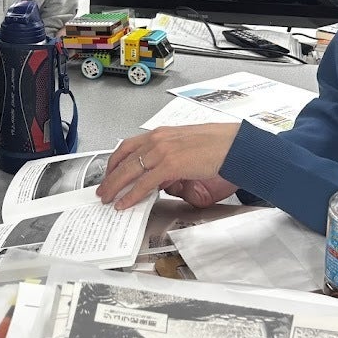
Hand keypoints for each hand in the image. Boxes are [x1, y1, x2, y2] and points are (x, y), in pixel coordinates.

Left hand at [96, 124, 240, 210]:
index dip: (115, 161)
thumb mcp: (186, 149)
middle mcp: (158, 139)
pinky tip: (125, 203)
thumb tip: (161, 182)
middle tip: (102, 189)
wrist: (235, 145)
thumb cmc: (217, 145)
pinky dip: (131, 194)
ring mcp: (162, 151)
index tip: (109, 172)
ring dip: (115, 186)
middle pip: (124, 159)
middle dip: (110, 177)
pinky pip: (144, 183)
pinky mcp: (170, 164)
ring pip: (129, 171)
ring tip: (107, 198)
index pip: (128, 146)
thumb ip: (170, 163)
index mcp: (161, 134)